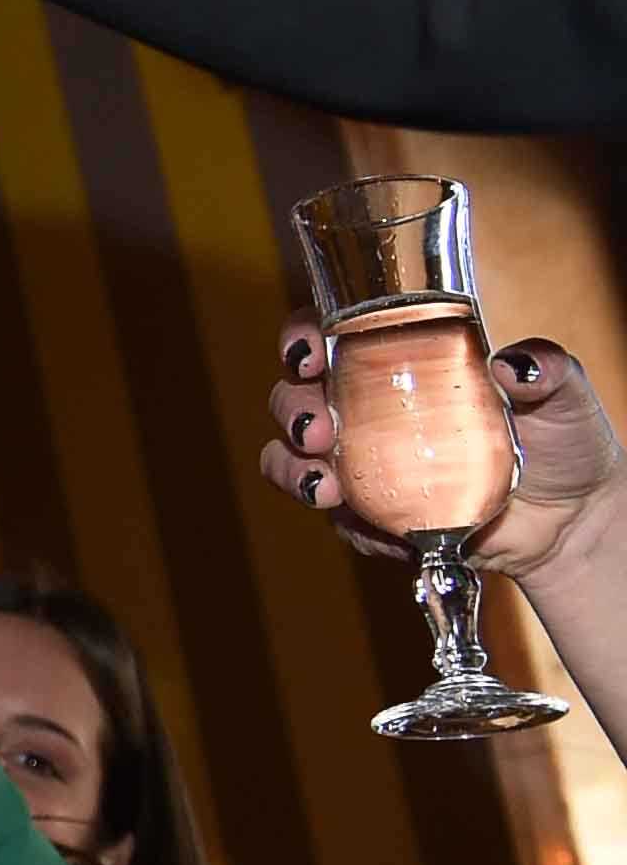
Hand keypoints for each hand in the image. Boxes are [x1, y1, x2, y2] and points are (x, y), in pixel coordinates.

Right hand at [265, 324, 626, 582]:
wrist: (571, 522)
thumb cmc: (564, 442)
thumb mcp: (563, 393)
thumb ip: (545, 369)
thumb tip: (514, 364)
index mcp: (401, 360)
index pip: (332, 334)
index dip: (303, 338)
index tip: (308, 354)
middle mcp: (368, 406)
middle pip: (295, 395)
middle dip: (292, 411)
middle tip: (316, 431)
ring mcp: (364, 461)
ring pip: (291, 456)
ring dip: (293, 469)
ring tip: (323, 487)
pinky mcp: (371, 513)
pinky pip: (335, 519)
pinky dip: (345, 524)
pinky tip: (378, 530)